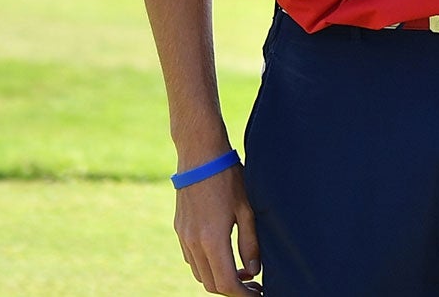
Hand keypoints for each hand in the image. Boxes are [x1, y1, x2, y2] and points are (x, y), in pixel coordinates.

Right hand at [174, 168, 261, 294]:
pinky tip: (224, 254)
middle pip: (211, 284)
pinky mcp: (179, 229)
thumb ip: (250, 244)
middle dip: (233, 289)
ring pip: (199, 274)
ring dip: (219, 278)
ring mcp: (183, 237)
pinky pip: (191, 259)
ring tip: (241, 270)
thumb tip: (253, 271)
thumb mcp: (247, 210)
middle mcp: (193, 243)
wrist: (200, 155)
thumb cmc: (229, 178)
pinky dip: (207, 265)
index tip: (258, 292)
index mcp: (212, 240)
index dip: (244, 294)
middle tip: (253, 284)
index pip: (226, 283)